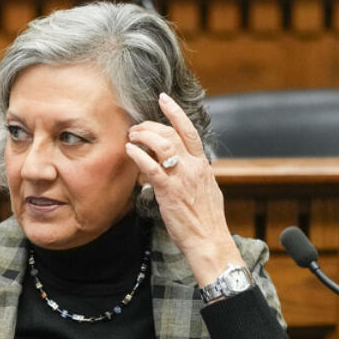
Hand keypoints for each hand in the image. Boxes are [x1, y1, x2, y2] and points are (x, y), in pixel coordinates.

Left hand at [124, 93, 242, 285]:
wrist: (209, 240)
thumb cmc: (205, 219)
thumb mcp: (206, 189)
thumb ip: (195, 174)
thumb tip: (186, 165)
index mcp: (202, 165)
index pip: (190, 131)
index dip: (176, 112)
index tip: (163, 99)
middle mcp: (194, 167)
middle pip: (171, 134)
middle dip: (151, 126)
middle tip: (136, 128)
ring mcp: (182, 178)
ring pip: (162, 145)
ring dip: (143, 136)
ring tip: (132, 137)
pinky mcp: (170, 191)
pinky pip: (152, 168)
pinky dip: (139, 156)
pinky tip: (130, 151)